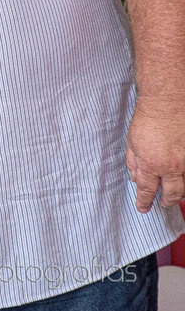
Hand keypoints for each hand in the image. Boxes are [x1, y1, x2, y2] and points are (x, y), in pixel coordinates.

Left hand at [125, 98, 184, 212]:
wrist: (168, 102)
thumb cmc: (148, 119)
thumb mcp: (132, 141)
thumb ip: (133, 162)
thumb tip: (135, 178)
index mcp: (150, 164)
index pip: (147, 190)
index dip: (144, 201)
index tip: (142, 208)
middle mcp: (171, 167)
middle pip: (171, 194)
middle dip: (165, 202)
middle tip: (162, 204)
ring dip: (180, 193)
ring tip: (175, 195)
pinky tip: (183, 180)